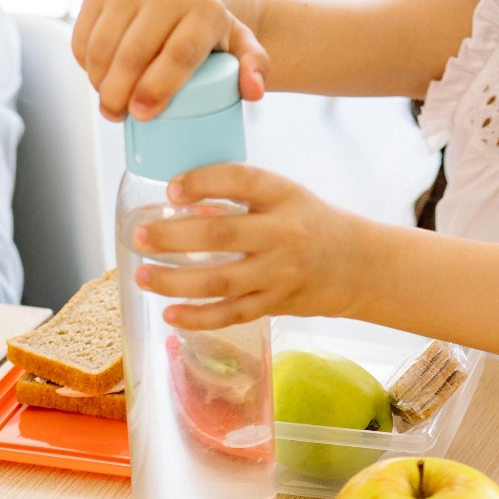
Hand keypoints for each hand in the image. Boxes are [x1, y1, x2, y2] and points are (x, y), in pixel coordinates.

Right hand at [71, 0, 268, 121]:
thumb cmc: (210, 30)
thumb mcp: (240, 46)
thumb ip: (254, 67)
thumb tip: (253, 92)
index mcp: (205, 9)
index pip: (178, 54)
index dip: (158, 88)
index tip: (143, 115)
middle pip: (134, 54)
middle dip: (119, 94)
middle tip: (118, 117)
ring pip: (103, 47)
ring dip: (98, 82)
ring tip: (108, 103)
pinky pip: (83, 37)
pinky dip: (85, 64)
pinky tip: (97, 78)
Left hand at [128, 163, 369, 328]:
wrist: (359, 264)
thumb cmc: (311, 223)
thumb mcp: (286, 194)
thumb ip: (241, 195)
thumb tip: (179, 196)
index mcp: (284, 195)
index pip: (241, 181)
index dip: (203, 182)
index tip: (171, 189)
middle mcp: (283, 233)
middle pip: (221, 236)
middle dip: (173, 236)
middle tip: (139, 235)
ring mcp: (279, 273)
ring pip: (220, 281)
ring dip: (175, 280)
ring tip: (142, 275)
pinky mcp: (276, 303)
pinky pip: (231, 313)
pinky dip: (198, 316)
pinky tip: (170, 313)